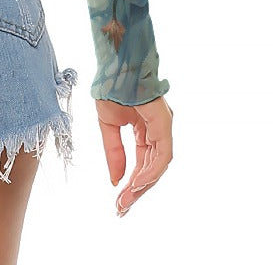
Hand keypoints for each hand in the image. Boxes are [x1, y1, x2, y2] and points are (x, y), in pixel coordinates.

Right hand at [95, 94, 172, 216]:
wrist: (114, 64)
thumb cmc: (112, 87)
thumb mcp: (108, 125)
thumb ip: (114, 152)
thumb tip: (116, 179)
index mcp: (145, 130)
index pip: (141, 162)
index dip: (130, 183)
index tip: (119, 202)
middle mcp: (157, 131)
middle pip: (151, 168)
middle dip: (136, 190)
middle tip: (122, 208)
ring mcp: (162, 127)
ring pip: (157, 165)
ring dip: (142, 185)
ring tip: (126, 200)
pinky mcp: (164, 123)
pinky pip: (161, 154)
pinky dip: (150, 170)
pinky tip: (137, 182)